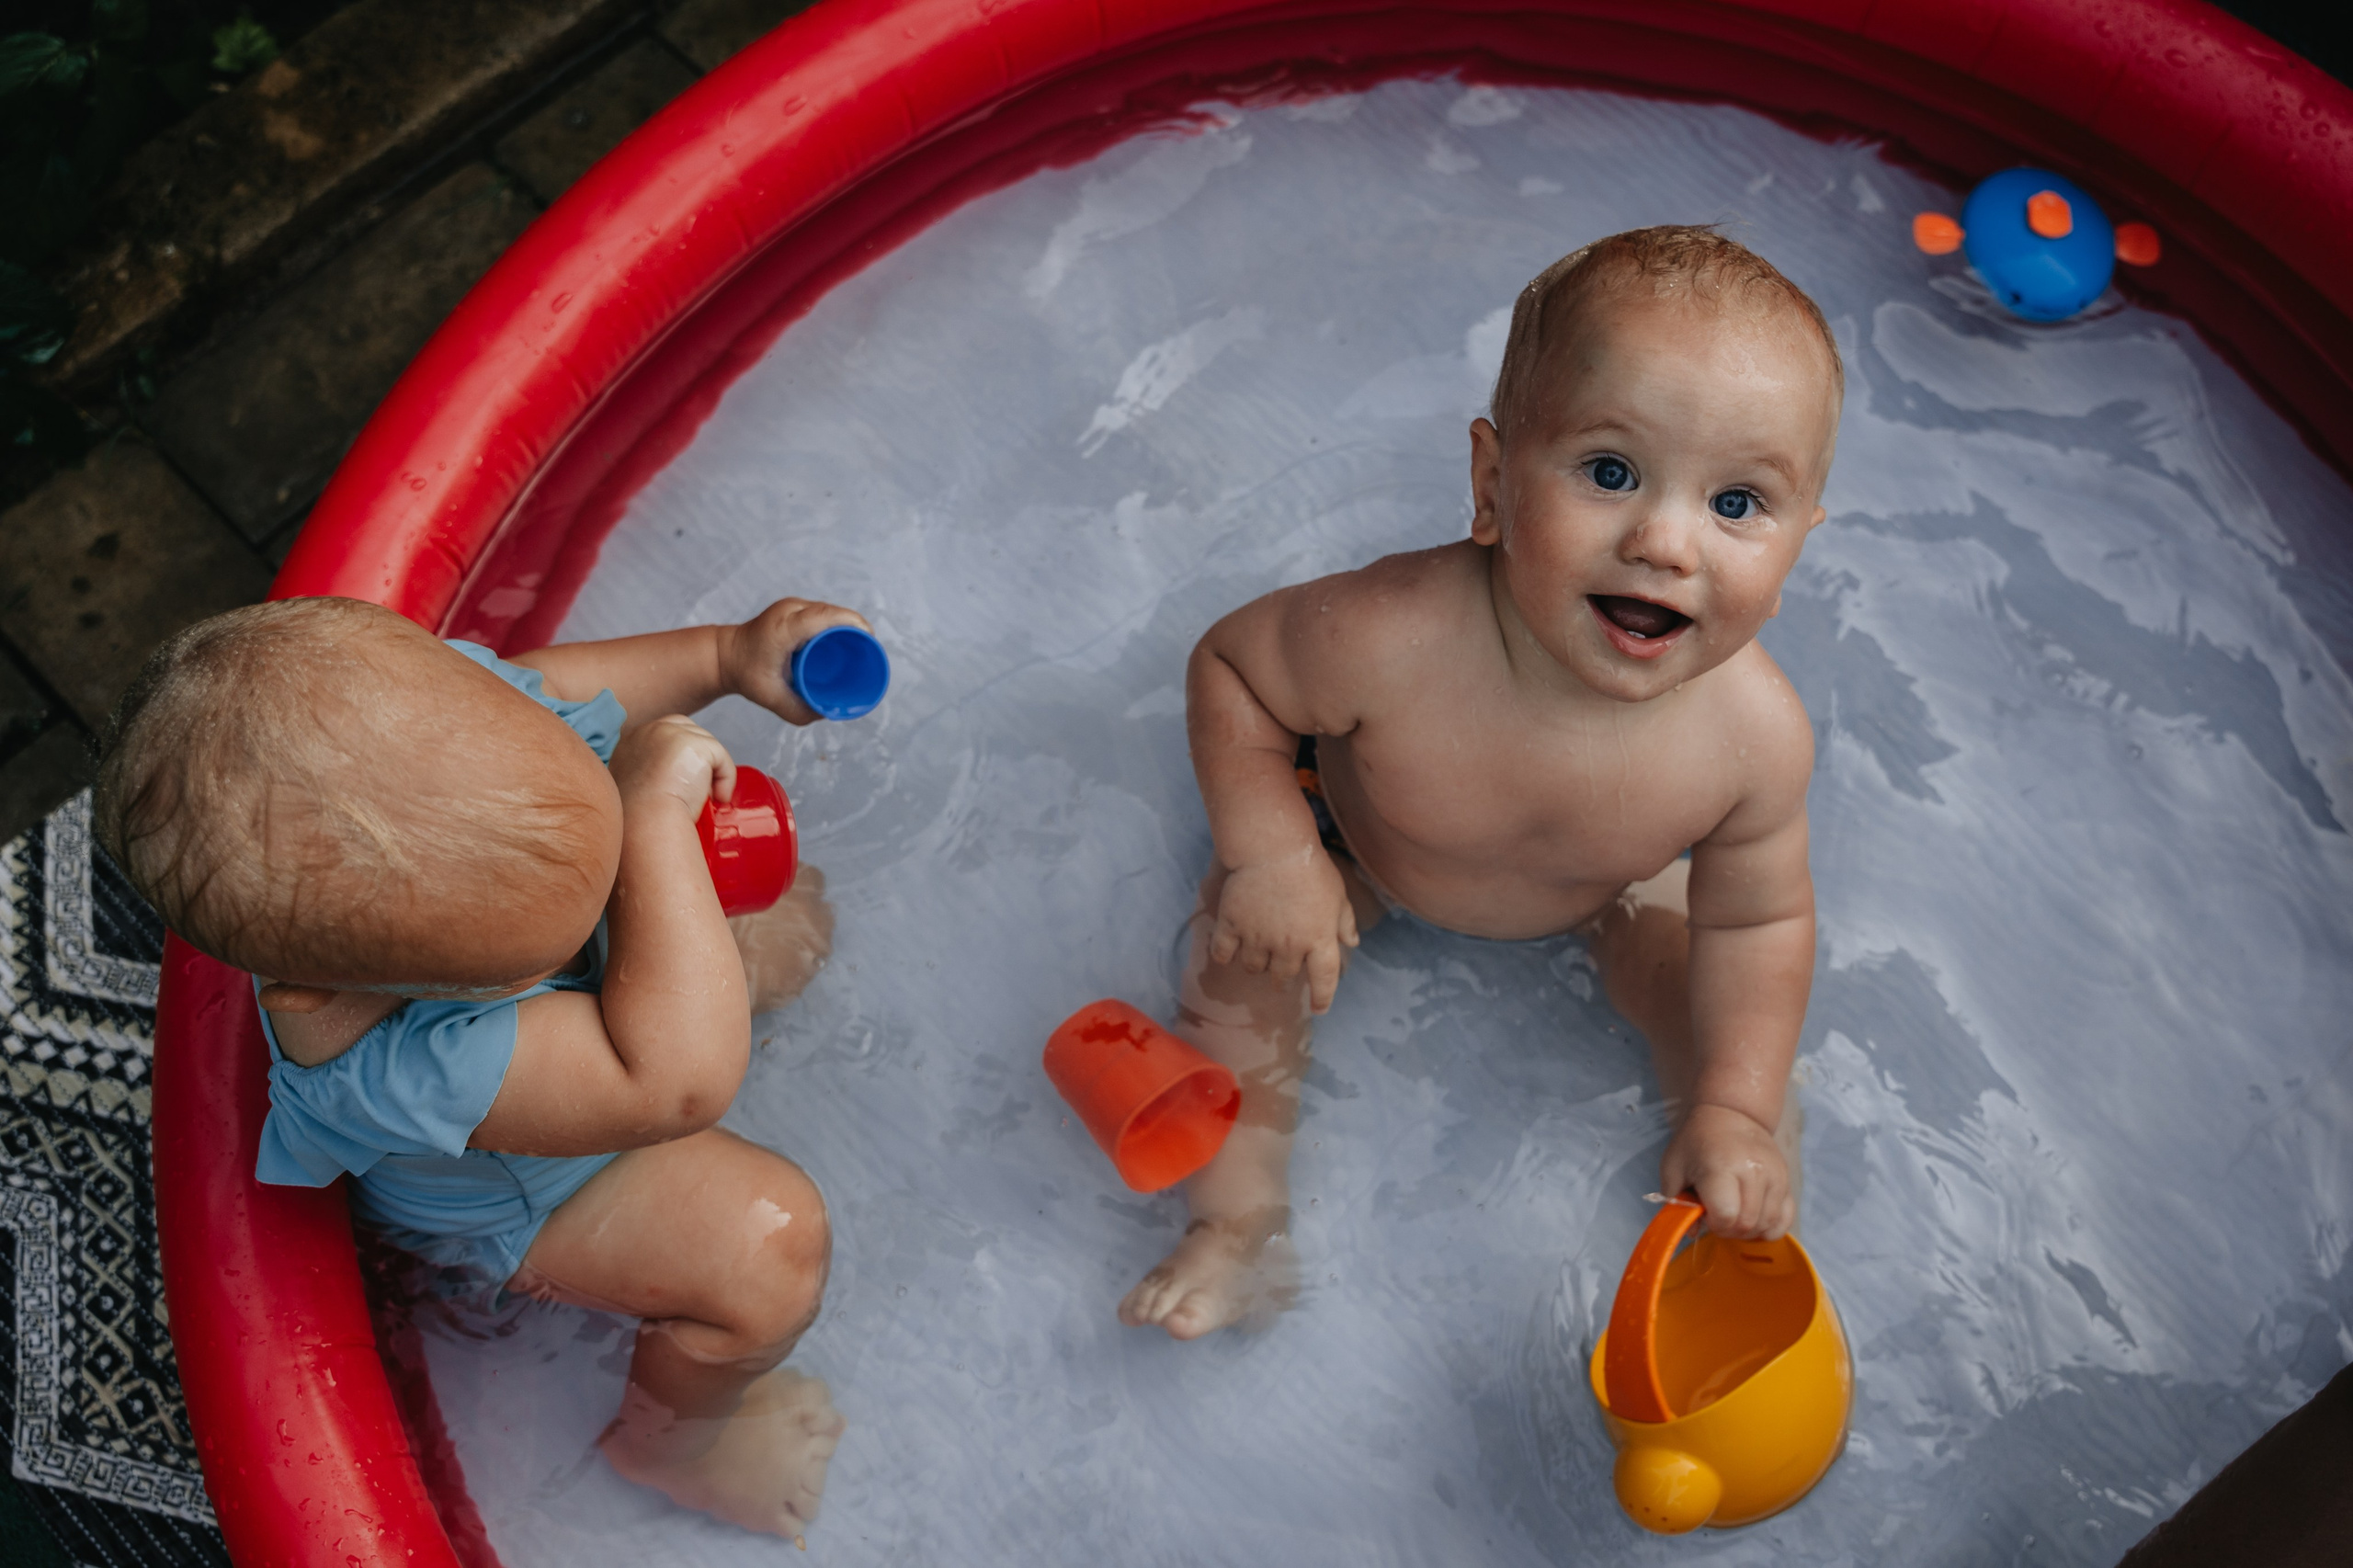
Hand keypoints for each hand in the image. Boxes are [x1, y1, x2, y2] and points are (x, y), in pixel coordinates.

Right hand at [609, 714, 735, 818]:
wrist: (645, 822)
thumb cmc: (641, 817)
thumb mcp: (636, 785)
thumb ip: (651, 771)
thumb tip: (680, 775)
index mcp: (631, 740)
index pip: (667, 735)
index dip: (683, 756)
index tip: (688, 781)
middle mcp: (648, 730)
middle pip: (690, 732)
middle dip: (701, 758)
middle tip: (699, 790)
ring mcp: (670, 733)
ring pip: (707, 746)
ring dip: (713, 773)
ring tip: (704, 799)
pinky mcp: (692, 742)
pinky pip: (720, 756)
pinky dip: (725, 778)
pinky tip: (717, 798)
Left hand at [720, 598, 874, 724]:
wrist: (724, 655)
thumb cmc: (746, 675)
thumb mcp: (770, 698)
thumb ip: (798, 710)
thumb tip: (828, 714)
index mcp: (785, 628)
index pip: (826, 617)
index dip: (853, 623)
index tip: (870, 640)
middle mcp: (789, 610)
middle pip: (833, 612)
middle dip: (856, 626)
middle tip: (869, 651)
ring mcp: (791, 606)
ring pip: (829, 609)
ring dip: (847, 623)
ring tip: (860, 646)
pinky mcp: (793, 608)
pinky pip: (822, 611)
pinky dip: (837, 621)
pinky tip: (846, 637)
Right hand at [1208, 849, 1358, 1012]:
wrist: (1273, 848)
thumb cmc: (1312, 869)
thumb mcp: (1338, 895)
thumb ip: (1345, 922)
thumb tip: (1352, 942)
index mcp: (1319, 940)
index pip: (1323, 981)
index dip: (1322, 998)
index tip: (1319, 1009)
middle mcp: (1289, 947)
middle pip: (1283, 977)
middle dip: (1283, 978)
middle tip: (1281, 968)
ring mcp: (1258, 939)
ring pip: (1253, 968)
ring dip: (1257, 964)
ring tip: (1258, 951)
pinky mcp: (1232, 926)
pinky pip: (1223, 953)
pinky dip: (1224, 955)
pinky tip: (1227, 950)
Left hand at [1660, 1103, 1792, 1239]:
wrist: (1731, 1114)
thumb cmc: (1696, 1142)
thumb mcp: (1673, 1166)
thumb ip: (1676, 1201)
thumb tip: (1692, 1232)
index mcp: (1722, 1167)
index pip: (1725, 1216)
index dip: (1713, 1223)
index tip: (1705, 1211)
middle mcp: (1754, 1172)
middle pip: (1746, 1224)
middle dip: (1728, 1229)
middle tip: (1717, 1214)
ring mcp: (1775, 1177)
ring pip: (1767, 1225)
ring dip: (1747, 1230)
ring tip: (1733, 1213)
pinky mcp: (1787, 1181)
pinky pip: (1785, 1220)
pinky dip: (1769, 1228)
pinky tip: (1753, 1218)